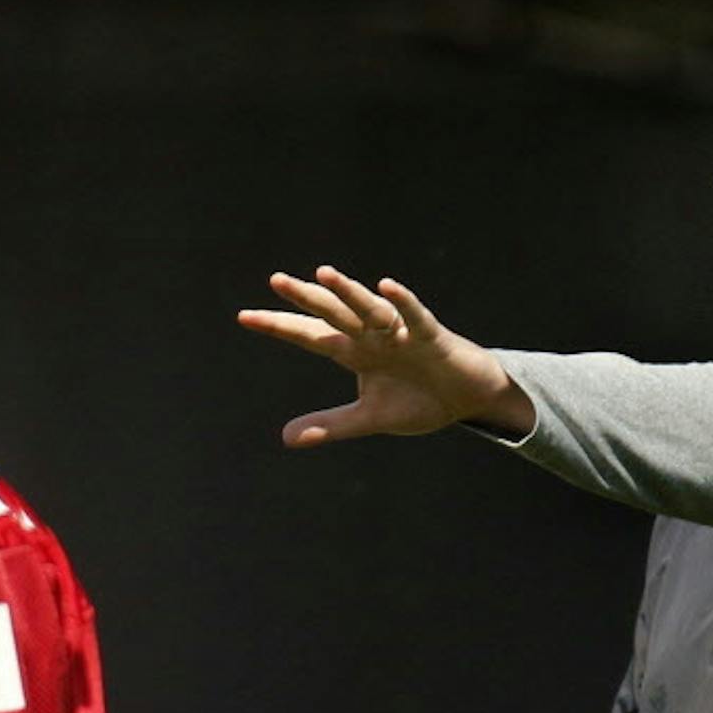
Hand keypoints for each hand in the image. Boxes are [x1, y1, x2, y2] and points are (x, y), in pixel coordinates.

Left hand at [236, 268, 532, 445]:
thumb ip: (331, 424)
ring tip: (324, 274)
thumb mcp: (370, 417)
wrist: (468, 399)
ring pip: (369, 309)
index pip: (310, 336)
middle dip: (307, 298)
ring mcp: (400, 333)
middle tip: (276, 281)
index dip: (280, 326)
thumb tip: (285, 438)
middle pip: (333, 314)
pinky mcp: (431, 336)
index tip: (244, 316)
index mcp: (354, 353)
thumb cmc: (420, 399)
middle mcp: (372, 336)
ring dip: (349, 292)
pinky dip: (402, 302)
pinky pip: (415, 316)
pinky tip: (386, 286)